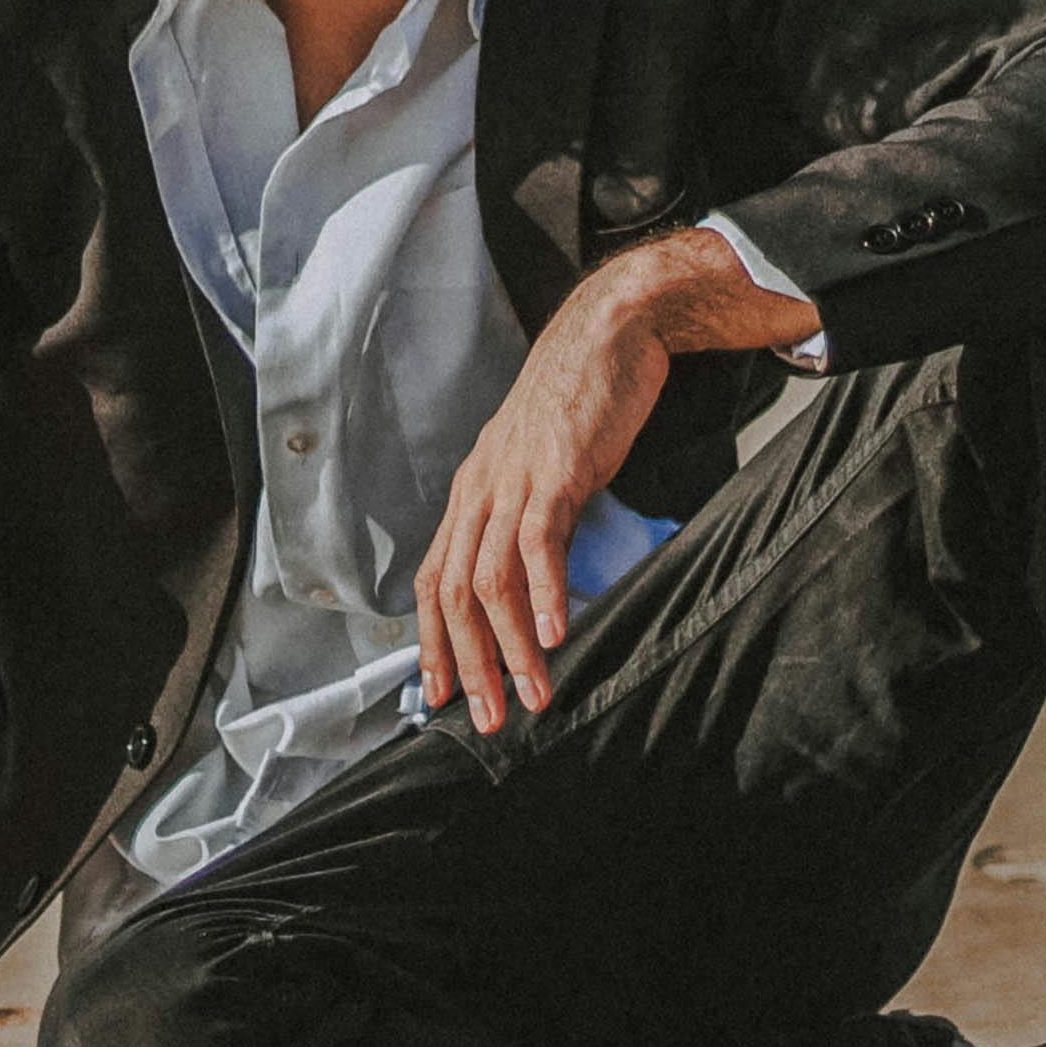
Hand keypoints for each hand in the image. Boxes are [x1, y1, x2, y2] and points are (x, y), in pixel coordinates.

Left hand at [413, 228, 817, 735]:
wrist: (613, 326)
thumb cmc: (584, 398)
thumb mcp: (544, 464)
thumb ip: (532, 516)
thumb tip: (537, 579)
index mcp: (473, 490)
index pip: (435, 579)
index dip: (431, 643)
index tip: (439, 696)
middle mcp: (481, 488)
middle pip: (454, 594)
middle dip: (467, 666)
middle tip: (486, 720)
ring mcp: (514, 478)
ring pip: (491, 579)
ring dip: (512, 647)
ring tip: (534, 694)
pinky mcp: (555, 467)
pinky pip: (540, 541)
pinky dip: (547, 592)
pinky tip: (560, 632)